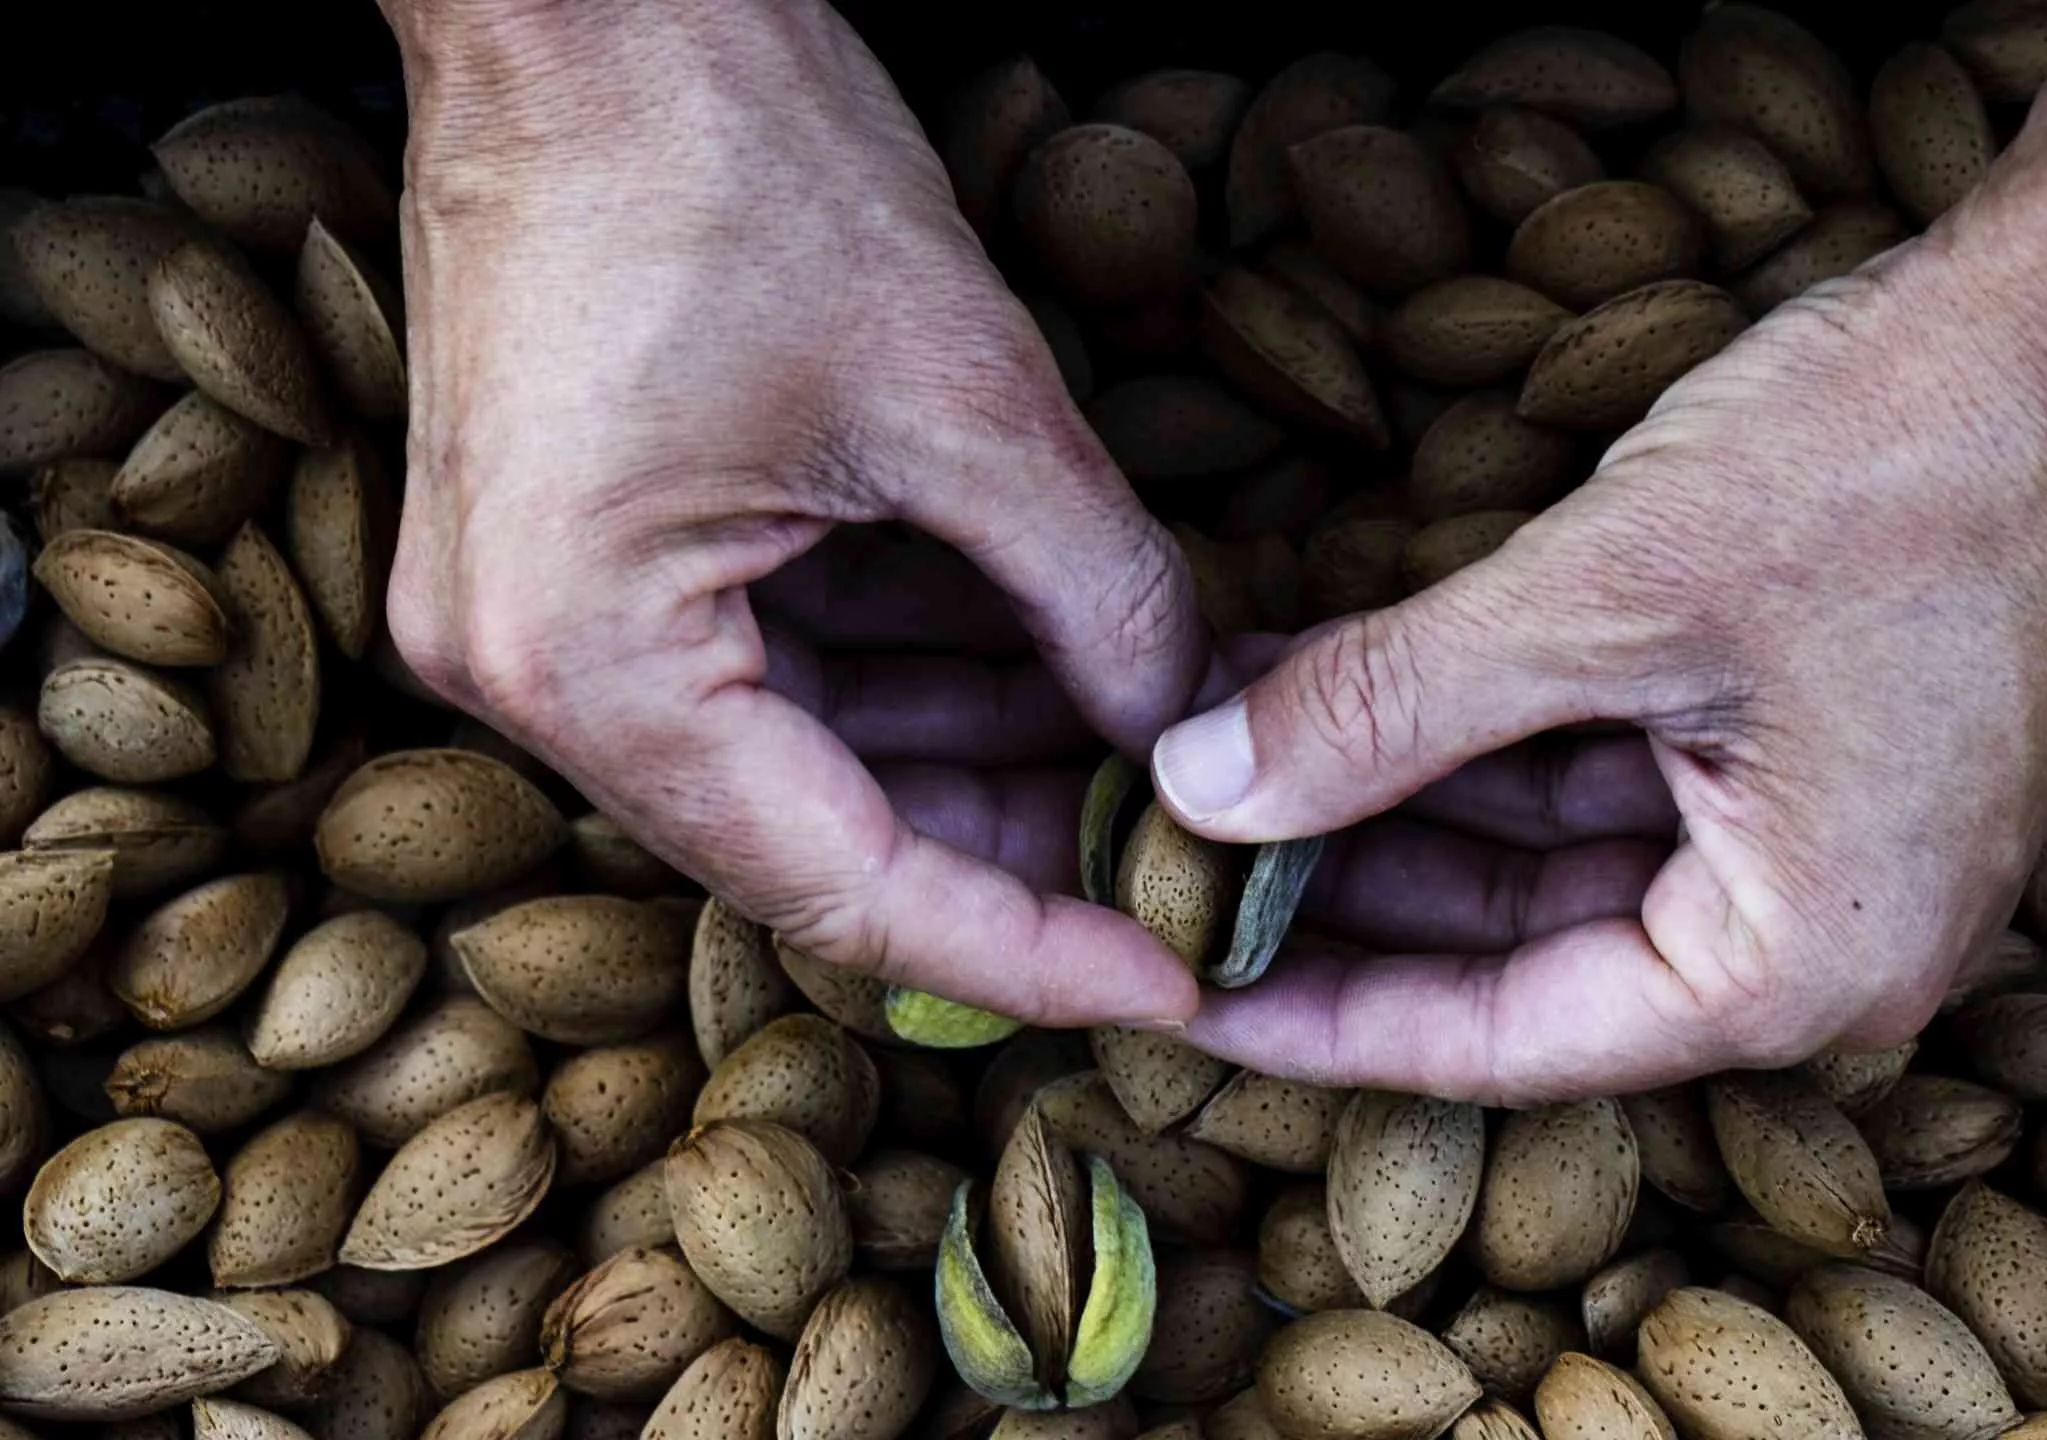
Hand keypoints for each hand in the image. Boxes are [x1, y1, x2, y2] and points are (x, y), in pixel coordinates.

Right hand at [379, 0, 1206, 1026]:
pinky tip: (1058, 672)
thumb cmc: (735, 154)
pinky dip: (916, 667)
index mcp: (590, 666)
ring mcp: (547, 609)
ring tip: (1157, 768)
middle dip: (1021, 848)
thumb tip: (1186, 731)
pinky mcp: (587, 544)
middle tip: (1194, 870)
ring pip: (808, 751)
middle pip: (818, 834)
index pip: (846, 888)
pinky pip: (774, 661)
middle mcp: (533, 674)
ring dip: (980, 754)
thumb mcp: (968, 397)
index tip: (1178, 981)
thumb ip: (1096, 597)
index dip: (1030, 952)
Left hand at [1147, 0, 2046, 1104]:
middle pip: (1512, 956)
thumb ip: (1391, 706)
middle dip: (1332, 887)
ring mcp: (1812, 843)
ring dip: (1384, 794)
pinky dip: (1468, 728)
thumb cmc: (1912, 467)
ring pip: (1540, 855)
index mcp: (1798, 971)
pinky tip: (1327, 681)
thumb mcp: (1610, 599)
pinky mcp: (1800, 748)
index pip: (1497, 1038)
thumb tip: (1199, 786)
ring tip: (1211, 745)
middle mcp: (1813, 941)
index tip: (1167, 988)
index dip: (1315, 1014)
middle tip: (1155, 853)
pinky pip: (1596, 774)